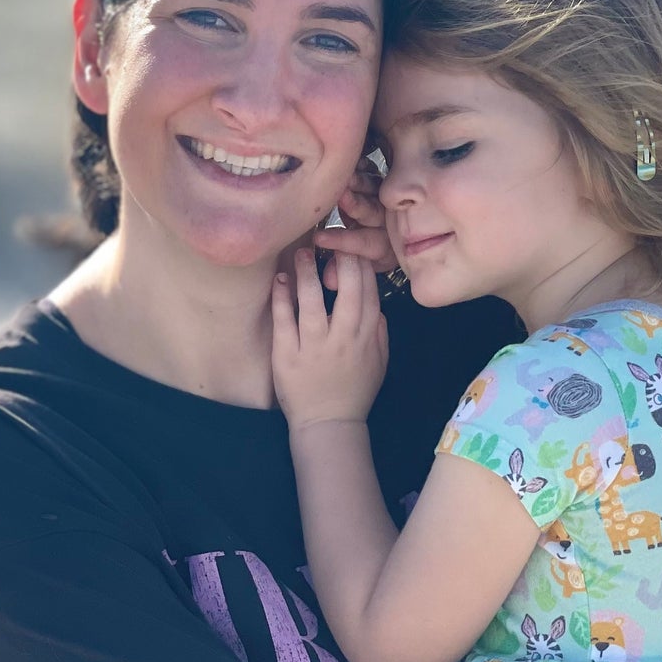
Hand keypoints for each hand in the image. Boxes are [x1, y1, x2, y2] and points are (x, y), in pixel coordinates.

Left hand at [272, 247, 387, 430]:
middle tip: (331, 237)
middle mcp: (343, 339)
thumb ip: (380, 331)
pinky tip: (280, 279)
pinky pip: (284, 321)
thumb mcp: (379, 362)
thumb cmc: (355, 392)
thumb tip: (377, 302)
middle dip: (341, 260)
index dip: (362, 266)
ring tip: (301, 251)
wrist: (328, 425)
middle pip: (347, 291)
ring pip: (312, 302)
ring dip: (307, 273)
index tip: (353, 245)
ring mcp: (314, 347)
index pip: (369, 293)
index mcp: (366, 337)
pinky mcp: (287, 356)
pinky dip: (282, 298)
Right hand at [314, 157, 394, 286]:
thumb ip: (340, 272)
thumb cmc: (363, 251)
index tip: (319, 238)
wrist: (382, 229)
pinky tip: (350, 161)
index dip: (343, 241)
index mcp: (380, 246)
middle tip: (342, 198)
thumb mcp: (356, 265)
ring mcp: (382, 200)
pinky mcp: (378, 182)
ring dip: (359, 183)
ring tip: (345, 177)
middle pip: (372, 213)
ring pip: (373, 189)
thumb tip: (327, 281)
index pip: (363, 243)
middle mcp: (384, 222)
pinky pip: (372, 172)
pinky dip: (362, 167)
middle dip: (357, 206)